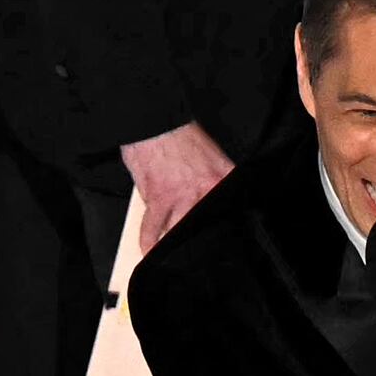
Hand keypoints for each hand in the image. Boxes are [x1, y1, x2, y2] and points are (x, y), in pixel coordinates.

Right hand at [121, 123, 233, 251]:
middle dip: (197, 239)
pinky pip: (152, 228)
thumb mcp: (212, 154)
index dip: (222, 227)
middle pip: (202, 225)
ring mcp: (181, 196)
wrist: (156, 123)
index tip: (219, 238)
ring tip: (171, 252)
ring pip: (178, 229)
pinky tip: (148, 249)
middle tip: (195, 249)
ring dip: (174, 241)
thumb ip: (217, 178)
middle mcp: (205, 189)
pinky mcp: (158, 198)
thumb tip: (214, 197)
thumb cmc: (179, 135)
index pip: (227, 211)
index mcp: (221, 178)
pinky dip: (148, 241)